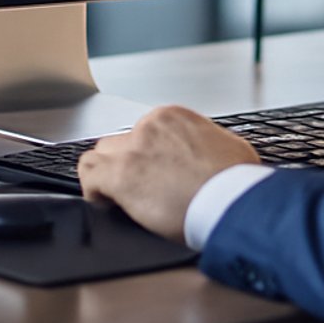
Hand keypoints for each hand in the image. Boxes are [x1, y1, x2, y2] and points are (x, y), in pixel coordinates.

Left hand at [74, 105, 259, 243]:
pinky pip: (89, 178)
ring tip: (115, 195)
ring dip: (105, 175)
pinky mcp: (120, 176)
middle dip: (125, 164)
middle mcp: (149, 128)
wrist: (230, 200)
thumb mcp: (228, 147)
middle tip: (138, 186)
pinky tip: (105, 203)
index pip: (143, 132)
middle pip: (119, 143)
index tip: (153, 173)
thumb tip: (208, 155)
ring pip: (98, 156)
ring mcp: (132, 150)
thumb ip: (207, 144)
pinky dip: (94, 192)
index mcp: (173, 118)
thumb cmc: (234, 180)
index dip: (146, 156)